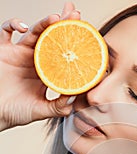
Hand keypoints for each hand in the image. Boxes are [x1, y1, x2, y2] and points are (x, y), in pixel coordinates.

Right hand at [0, 2, 79, 130]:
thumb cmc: (16, 112)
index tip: (86, 37)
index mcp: (47, 73)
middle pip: (52, 38)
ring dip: (45, 23)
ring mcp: (19, 54)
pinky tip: (23, 27)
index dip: (73, 44)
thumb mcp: (40, 111)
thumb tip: (74, 99)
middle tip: (75, 15)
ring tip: (56, 18)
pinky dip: (13, 24)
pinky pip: (6, 31)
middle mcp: (35, 61)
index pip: (63, 55)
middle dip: (64, 25)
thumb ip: (57, 107)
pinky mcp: (3, 50)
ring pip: (34, 32)